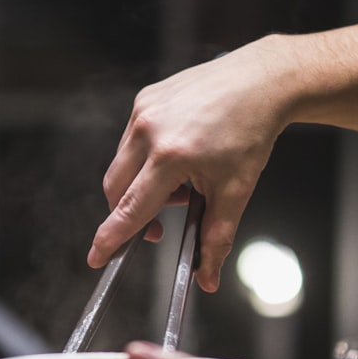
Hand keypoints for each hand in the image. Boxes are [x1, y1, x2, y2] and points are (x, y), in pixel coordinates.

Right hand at [87, 40, 292, 291]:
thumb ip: (217, 238)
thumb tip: (207, 277)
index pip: (131, 209)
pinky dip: (145, 161)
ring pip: (121, 166)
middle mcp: (149, 130)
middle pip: (116, 190)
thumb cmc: (251, 131)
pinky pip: (130, 142)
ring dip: (141, 187)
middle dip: (131, 215)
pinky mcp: (145, 99)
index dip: (110, 238)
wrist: (261, 82)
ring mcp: (143, 111)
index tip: (97, 257)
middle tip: (160, 227)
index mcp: (170, 156)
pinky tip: (177, 160)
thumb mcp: (236, 191)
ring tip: (180, 188)